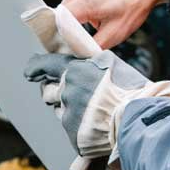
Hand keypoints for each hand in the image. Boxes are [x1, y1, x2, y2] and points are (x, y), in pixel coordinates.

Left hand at [24, 49, 169, 159]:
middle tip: (74, 96)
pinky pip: (72, 132)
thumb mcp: (108, 62)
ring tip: (95, 112)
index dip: (35, 68)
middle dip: (56, 93)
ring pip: (61, 113)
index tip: (29, 72)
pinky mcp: (74, 138)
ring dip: (71, 111)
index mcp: (74, 72)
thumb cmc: (131, 89)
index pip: (46, 66)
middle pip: (49, 93)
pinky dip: (82, 129)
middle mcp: (67, 93)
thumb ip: (85, 52)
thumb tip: (66, 31)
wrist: (140, 120)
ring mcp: (70, 117)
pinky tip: (99, 127)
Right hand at [62, 0, 167, 49]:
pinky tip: (92, 28)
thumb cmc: (134, 3)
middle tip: (77, 49)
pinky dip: (78, 21)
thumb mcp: (116, 32)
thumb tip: (82, 56)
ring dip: (73, 29)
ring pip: (64, 17)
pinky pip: (72, 11)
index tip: (67, 52)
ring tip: (87, 38)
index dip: (60, 41)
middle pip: (58, 21)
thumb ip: (95, 46)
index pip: (56, 25)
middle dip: (66, 37)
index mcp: (82, 3)